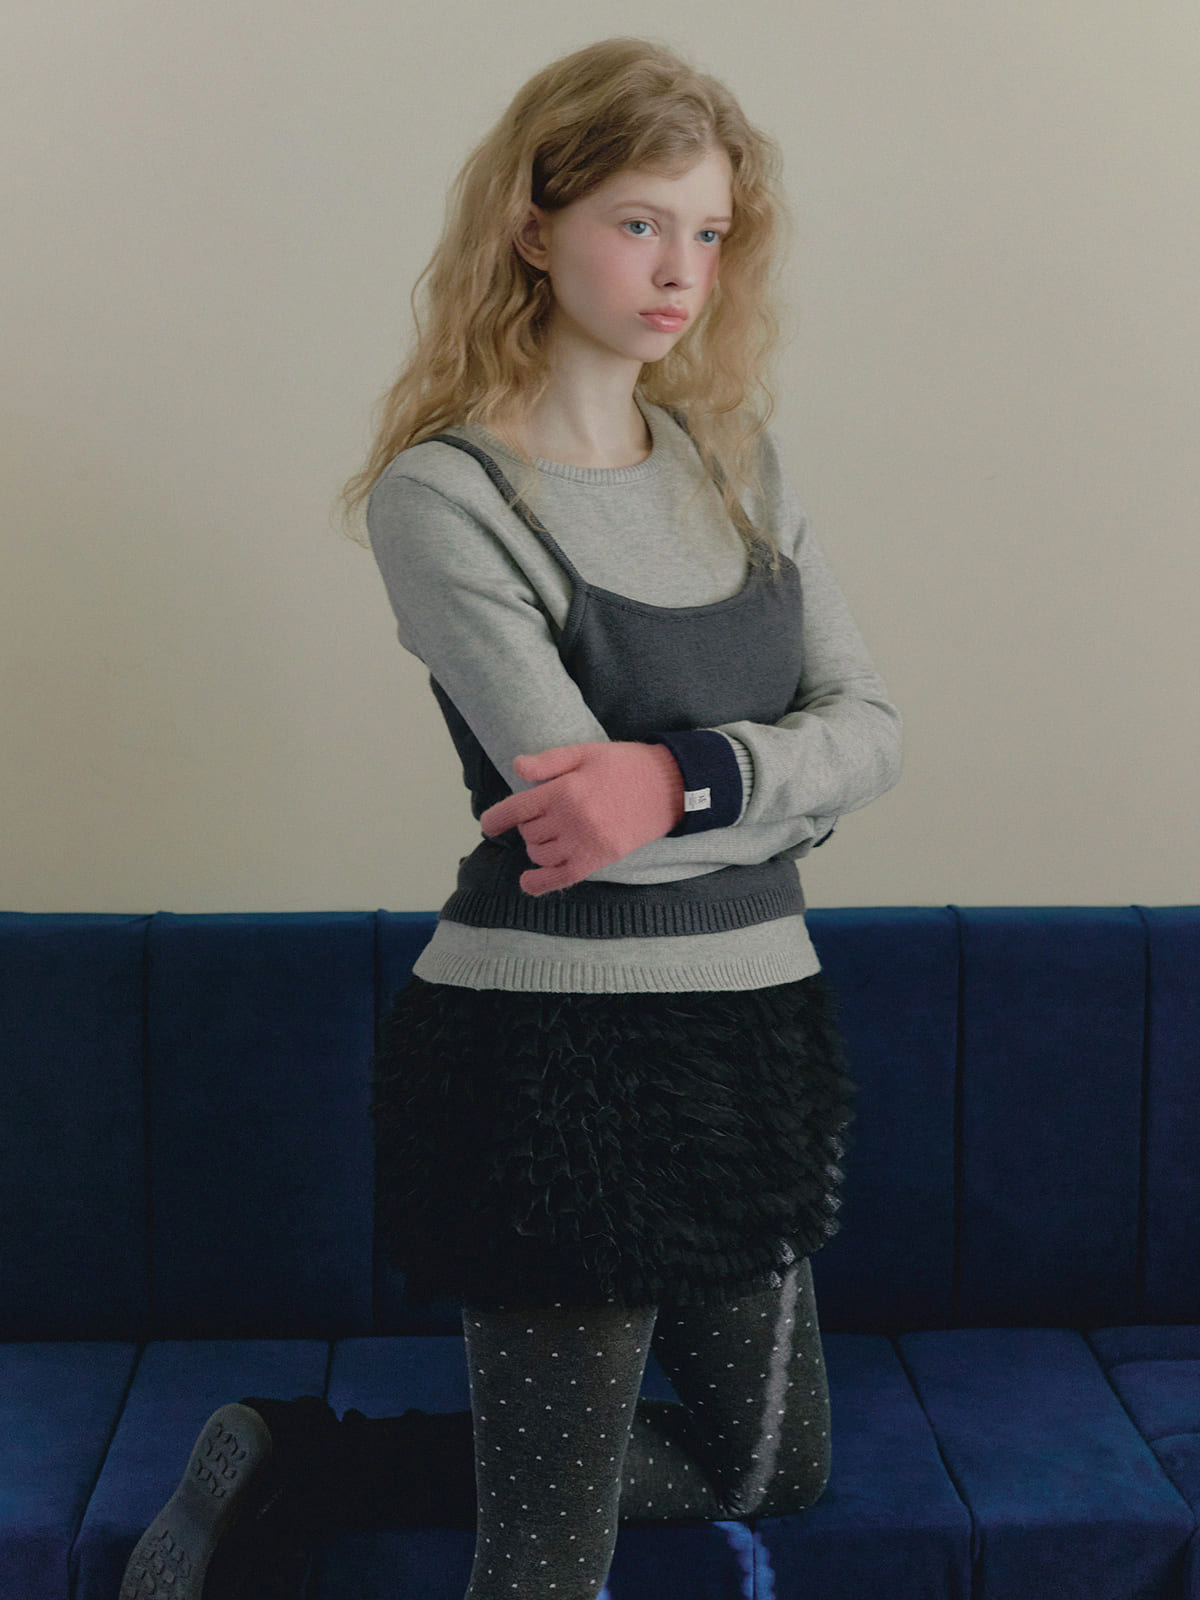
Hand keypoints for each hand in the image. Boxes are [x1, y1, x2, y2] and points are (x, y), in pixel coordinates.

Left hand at [479, 741, 685, 895]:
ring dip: (536, 848)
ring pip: (541, 854)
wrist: (669, 786)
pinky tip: (528, 882)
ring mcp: (586, 842)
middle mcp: (571, 819)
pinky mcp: (599, 859)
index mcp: (565, 790)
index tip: (488, 824)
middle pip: (528, 832)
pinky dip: (541, 883)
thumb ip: (549, 761)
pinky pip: (562, 878)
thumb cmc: (625, 765)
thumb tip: (516, 767)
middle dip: (527, 826)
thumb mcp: (586, 751)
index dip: (496, 819)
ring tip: (547, 837)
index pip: (516, 809)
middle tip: (541, 816)